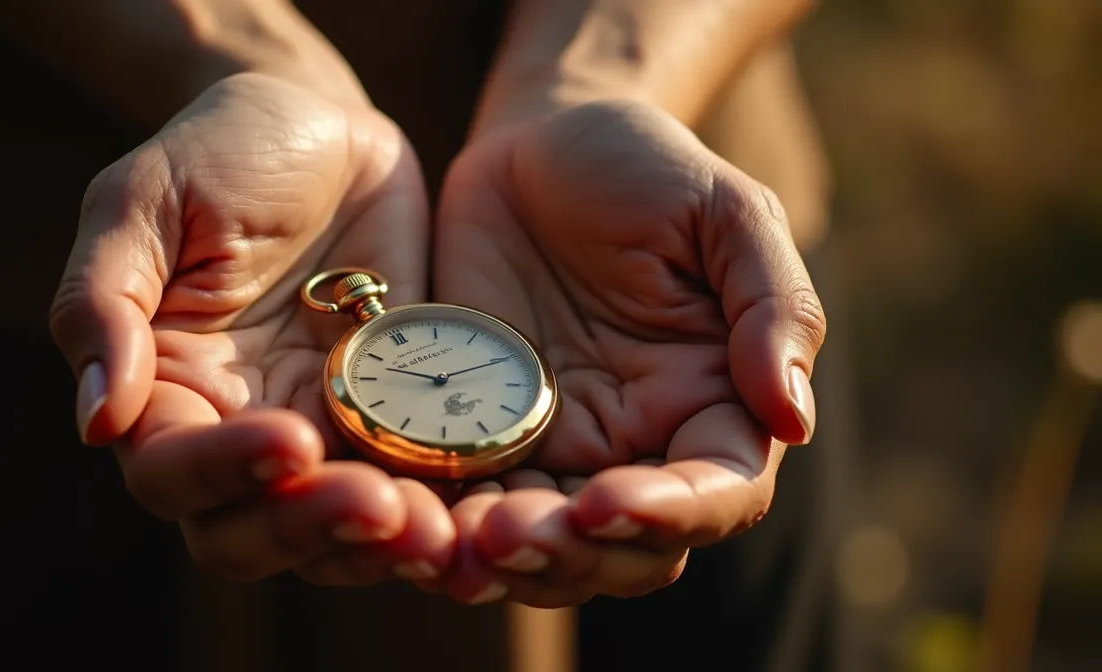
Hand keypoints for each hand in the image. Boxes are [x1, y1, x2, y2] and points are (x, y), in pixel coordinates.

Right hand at [49, 73, 453, 586]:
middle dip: (306, 529)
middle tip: (377, 504)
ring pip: (330, 538)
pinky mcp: (391, 427)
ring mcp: (320, 437)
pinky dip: (436, 512)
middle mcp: (234, 433)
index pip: (170, 472)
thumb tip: (97, 422)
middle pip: (245, 535)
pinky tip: (473, 511)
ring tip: (435, 529)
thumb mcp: (142, 200)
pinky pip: (410, 492)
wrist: (324, 127)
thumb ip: (102, 301)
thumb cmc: (217, 152)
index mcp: (163, 391)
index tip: (291, 438)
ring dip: (376, 546)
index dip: (222, 472)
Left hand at [428, 101, 826, 605]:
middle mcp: (637, 445)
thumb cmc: (648, 168)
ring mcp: (553, 446)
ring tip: (454, 546)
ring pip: (540, 545)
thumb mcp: (727, 213)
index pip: (716, 493)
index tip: (608, 503)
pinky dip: (439, 524)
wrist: (538, 142)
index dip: (670, 514)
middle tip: (508, 534)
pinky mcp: (478, 433)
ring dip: (501, 560)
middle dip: (570, 556)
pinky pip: (462, 498)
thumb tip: (793, 420)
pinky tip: (409, 520)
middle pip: (622, 549)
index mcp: (711, 404)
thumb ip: (774, 309)